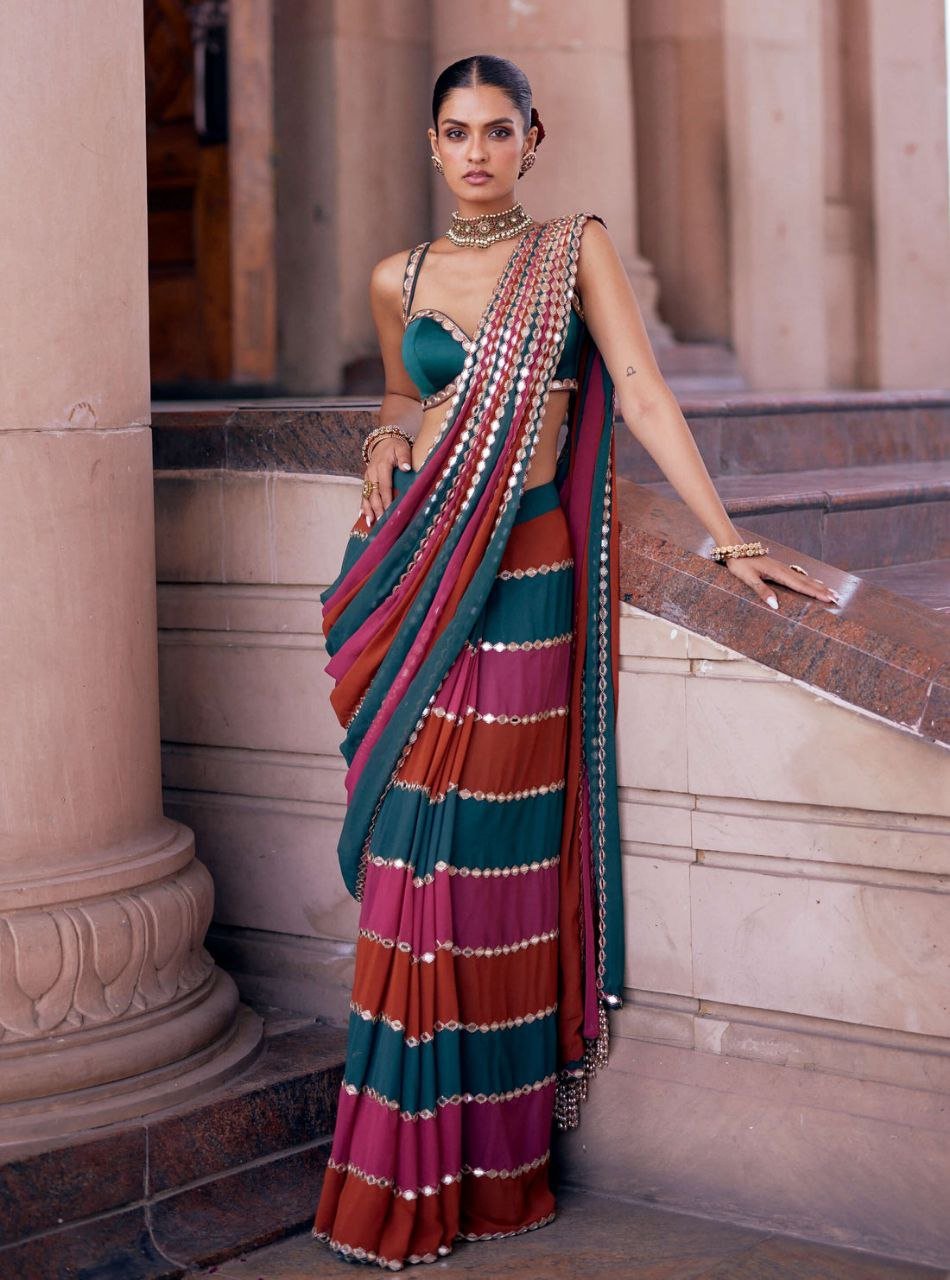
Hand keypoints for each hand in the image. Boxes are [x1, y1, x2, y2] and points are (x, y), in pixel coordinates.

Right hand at [361, 436, 411, 525]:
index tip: (390, 510)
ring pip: (366, 495)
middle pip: (374, 493)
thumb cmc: (395, 447)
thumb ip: (404, 457)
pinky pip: (363, 494)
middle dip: (377, 508)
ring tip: (370, 522)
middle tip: (381, 521)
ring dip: (368, 509)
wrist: (383, 441)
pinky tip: (363, 516)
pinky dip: (363, 505)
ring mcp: (367, 477)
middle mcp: (372, 473)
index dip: (387, 499)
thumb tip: (406, 468)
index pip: (384, 486)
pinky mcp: (366, 480)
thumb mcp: (401, 448)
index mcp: (381, 466)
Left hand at [723, 553, 839, 610]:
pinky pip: (798, 575)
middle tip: (838, 598)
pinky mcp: (779, 568)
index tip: (830, 599)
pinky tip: (812, 582)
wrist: (735, 548)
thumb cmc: (740, 564)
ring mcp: (783, 568)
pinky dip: (809, 580)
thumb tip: (776, 606)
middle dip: (823, 590)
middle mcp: (784, 570)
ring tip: (831, 591)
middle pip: (807, 582)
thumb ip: (762, 591)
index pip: (801, 586)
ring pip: (804, 578)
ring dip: (818, 585)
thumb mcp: (748, 579)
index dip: (816, 593)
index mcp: (779, 574)